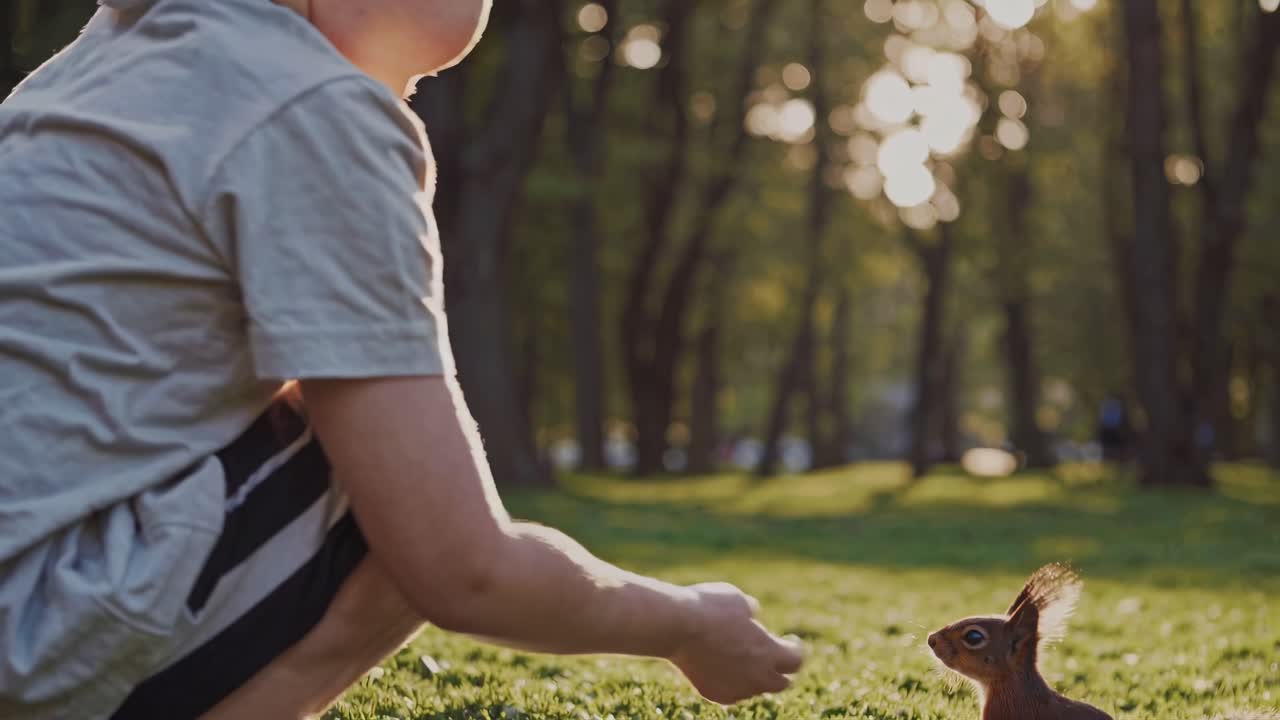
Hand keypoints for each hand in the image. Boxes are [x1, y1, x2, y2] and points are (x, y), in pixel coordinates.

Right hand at [667, 582, 805, 704]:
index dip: (795, 649)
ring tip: (743, 657)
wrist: (676, 627)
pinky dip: (732, 681)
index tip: (789, 640)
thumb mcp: (738, 600)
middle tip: (773, 656)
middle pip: (781, 683)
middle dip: (780, 670)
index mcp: (769, 652)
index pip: (796, 661)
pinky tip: (722, 666)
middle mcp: (756, 677)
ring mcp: (735, 689)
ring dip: (754, 676)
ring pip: (754, 689)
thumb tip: (752, 616)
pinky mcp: (714, 694)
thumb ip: (752, 612)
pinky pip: (731, 692)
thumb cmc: (710, 608)